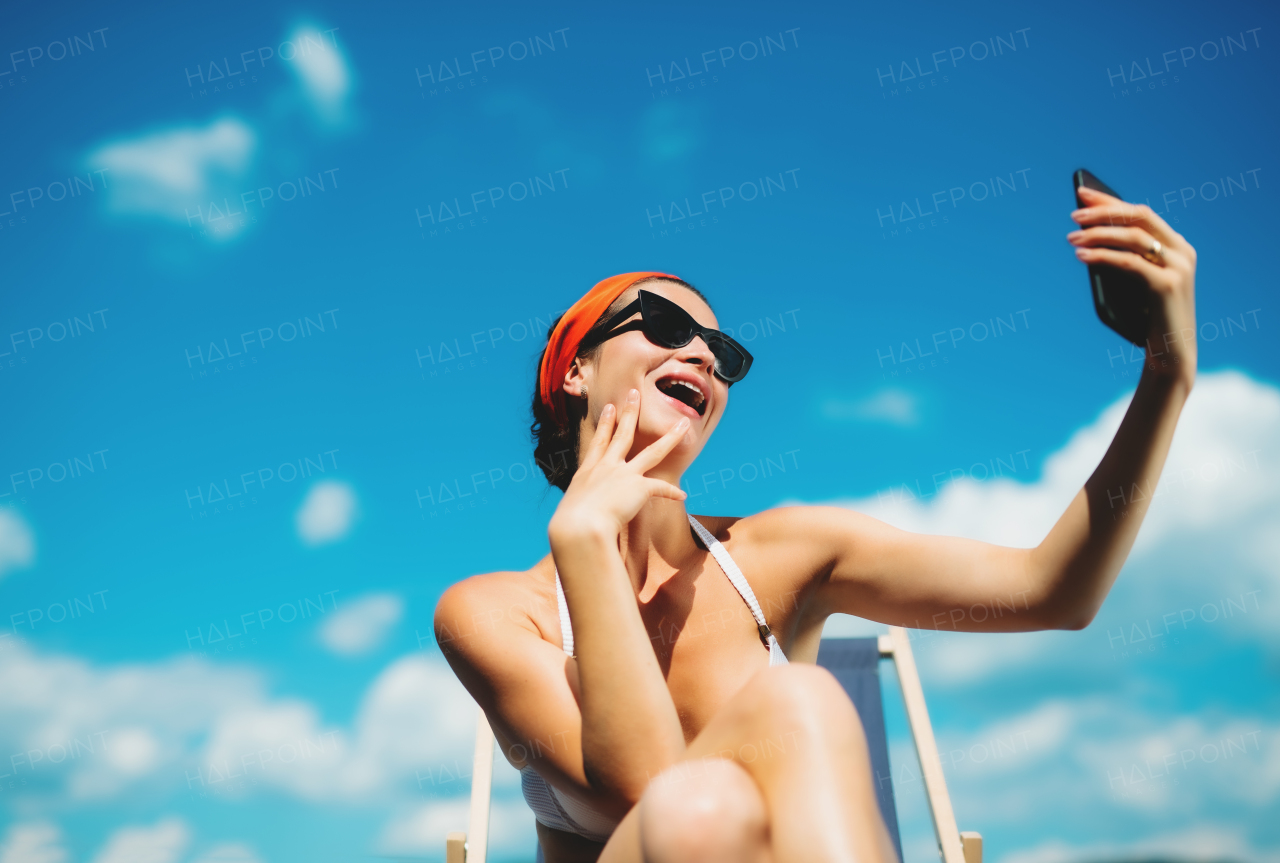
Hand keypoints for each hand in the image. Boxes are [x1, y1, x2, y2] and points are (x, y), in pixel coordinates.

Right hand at [548, 388, 688, 544]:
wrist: (579, 526)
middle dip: (629, 413)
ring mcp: (624, 475)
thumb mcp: (571, 511)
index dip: (606, 424)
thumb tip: (572, 523)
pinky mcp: (638, 488)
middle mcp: (607, 468)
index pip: (600, 442)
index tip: (610, 407)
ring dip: (670, 437)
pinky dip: (670, 492)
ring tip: (683, 424)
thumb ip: (578, 509)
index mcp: (589, 472)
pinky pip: (660, 488)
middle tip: (634, 393)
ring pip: (653, 452)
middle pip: (623, 435)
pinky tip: (681, 493)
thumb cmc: (570, 526)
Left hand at [1068, 185, 1197, 386]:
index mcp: (1177, 246)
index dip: (1111, 201)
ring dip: (1099, 233)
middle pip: (1139, 217)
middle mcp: (1182, 252)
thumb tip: (1085, 236)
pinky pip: (1129, 263)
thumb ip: (1123, 259)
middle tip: (1073, 214)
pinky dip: (1103, 256)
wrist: (1171, 354)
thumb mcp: (1135, 283)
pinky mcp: (1168, 286)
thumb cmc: (1148, 318)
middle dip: (1104, 211)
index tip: (1083, 193)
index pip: (1142, 213)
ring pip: (1134, 237)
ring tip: (1071, 237)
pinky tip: (1081, 255)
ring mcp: (1179, 267)